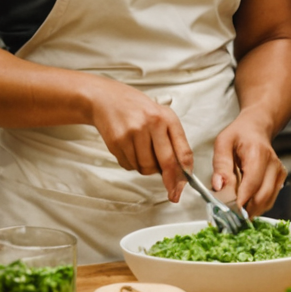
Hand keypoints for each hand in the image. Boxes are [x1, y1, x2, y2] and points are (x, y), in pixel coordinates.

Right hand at [84, 77, 193, 202]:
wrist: (106, 99)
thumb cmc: (137, 109)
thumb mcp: (160, 116)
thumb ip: (172, 140)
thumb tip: (179, 171)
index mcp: (167, 117)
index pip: (182, 151)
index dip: (185, 174)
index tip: (183, 187)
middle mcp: (151, 124)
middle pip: (165, 163)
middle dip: (170, 181)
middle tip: (172, 192)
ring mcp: (133, 132)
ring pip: (145, 168)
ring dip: (146, 168)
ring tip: (142, 152)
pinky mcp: (117, 141)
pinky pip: (129, 166)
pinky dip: (132, 164)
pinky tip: (129, 149)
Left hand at [212, 113, 287, 216]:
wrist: (256, 129)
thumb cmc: (239, 135)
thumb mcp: (222, 144)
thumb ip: (220, 166)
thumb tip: (219, 186)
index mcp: (258, 154)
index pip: (252, 184)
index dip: (241, 201)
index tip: (229, 212)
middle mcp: (273, 164)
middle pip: (262, 197)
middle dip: (245, 210)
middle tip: (229, 216)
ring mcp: (279, 173)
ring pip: (267, 202)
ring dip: (251, 210)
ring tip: (236, 209)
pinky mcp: (280, 180)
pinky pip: (269, 200)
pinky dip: (256, 206)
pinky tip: (245, 203)